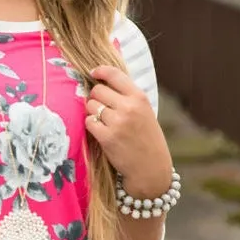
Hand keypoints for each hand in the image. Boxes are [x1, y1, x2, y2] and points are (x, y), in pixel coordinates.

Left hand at [84, 64, 172, 196]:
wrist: (151, 168)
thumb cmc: (147, 139)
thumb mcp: (145, 112)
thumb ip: (128, 97)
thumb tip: (102, 83)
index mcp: (139, 98)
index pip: (115, 75)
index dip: (100, 71)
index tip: (93, 73)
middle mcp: (129, 107)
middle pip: (98, 91)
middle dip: (95, 97)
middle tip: (101, 108)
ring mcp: (117, 122)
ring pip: (91, 106)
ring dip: (93, 112)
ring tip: (103, 122)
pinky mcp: (107, 137)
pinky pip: (89, 122)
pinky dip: (92, 125)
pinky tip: (101, 131)